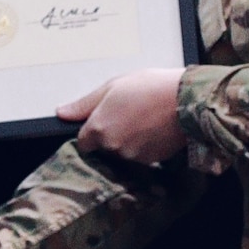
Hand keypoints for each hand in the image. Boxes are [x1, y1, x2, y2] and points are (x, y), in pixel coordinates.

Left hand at [64, 67, 186, 163]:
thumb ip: (84, 105)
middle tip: (129, 113)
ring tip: (144, 118)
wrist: (186, 99)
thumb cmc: (149, 88)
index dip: (93, 131)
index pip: (84, 142)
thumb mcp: (112, 87)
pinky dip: (145, 145)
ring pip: (124, 152)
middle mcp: (113, 147)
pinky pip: (142, 155)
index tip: (105, 120)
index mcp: (99, 129)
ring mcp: (133, 156)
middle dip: (112, 133)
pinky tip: (154, 127)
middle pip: (105, 147)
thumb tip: (61, 113)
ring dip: (130, 140)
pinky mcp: (151, 160)